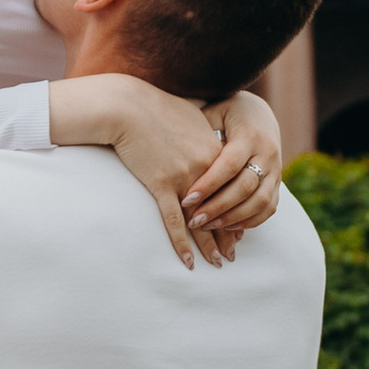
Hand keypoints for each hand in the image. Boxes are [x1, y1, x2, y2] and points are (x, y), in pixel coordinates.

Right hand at [50, 73, 229, 265]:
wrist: (128, 106)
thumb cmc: (156, 106)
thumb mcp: (191, 115)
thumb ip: (206, 130)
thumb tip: (210, 132)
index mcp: (216, 152)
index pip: (234, 190)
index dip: (238, 212)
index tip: (239, 229)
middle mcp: (206, 168)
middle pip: (224, 208)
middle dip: (228, 235)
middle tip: (232, 254)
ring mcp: (185, 178)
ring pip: (203, 220)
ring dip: (210, 245)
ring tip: (218, 262)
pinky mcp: (161, 185)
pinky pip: (174, 221)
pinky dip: (182, 243)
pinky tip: (188, 261)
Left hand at [181, 88, 286, 259]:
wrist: (258, 113)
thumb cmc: (225, 113)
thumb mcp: (213, 114)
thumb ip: (200, 134)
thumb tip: (177, 157)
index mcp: (250, 135)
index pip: (229, 165)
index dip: (208, 185)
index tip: (186, 199)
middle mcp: (267, 153)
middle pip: (245, 187)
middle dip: (218, 207)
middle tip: (194, 220)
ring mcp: (276, 170)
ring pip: (260, 202)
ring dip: (233, 219)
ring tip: (208, 227)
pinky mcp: (278, 183)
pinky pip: (269, 208)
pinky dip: (250, 221)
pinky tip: (228, 228)